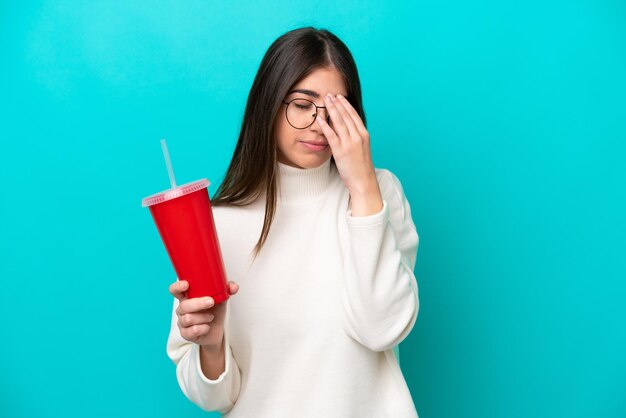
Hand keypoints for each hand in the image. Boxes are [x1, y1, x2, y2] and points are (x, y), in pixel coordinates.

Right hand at [169, 279, 238, 349]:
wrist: (216, 330)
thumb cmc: (215, 311)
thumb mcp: (221, 299)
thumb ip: (227, 290)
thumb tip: (234, 287)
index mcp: (187, 297)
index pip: (175, 290)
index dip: (178, 287)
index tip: (187, 284)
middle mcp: (182, 309)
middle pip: (183, 305)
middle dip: (198, 303)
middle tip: (211, 302)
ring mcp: (182, 322)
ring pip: (188, 318)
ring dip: (203, 317)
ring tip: (211, 317)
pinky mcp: (186, 334)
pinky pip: (191, 331)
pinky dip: (202, 328)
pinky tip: (207, 327)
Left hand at [316, 93, 382, 215]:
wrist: (363, 181)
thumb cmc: (361, 167)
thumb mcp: (362, 149)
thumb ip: (356, 138)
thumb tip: (348, 130)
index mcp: (364, 135)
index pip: (354, 115)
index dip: (346, 105)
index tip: (340, 97)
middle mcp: (358, 136)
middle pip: (346, 115)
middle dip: (337, 103)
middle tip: (329, 94)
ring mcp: (349, 143)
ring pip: (339, 122)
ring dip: (331, 109)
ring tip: (325, 100)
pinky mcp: (341, 151)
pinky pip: (331, 135)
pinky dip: (325, 125)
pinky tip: (319, 118)